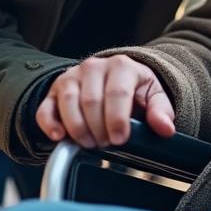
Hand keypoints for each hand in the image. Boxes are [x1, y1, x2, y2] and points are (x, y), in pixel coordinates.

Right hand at [36, 55, 174, 147]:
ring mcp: (71, 77)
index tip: (119, 140)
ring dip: (78, 129)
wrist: (116, 78)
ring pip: (68, 103)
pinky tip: (59, 137)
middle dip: (99, 128)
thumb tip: (166, 129)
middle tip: (106, 145)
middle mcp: (94, 67)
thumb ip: (161, 112)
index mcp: (122, 66)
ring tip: (90, 144)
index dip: (117, 120)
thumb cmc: (136, 90)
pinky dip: (49, 125)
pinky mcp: (54, 90)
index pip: (117, 93)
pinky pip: (45, 108)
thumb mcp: (154, 97)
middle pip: (91, 101)